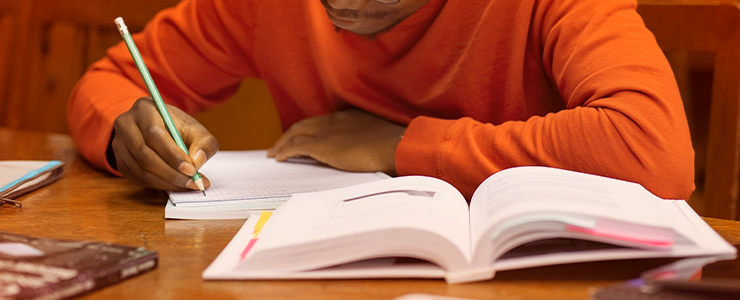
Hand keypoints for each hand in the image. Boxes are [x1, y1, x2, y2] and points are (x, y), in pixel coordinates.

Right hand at [110, 97, 218, 190]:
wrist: (159, 129)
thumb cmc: (178, 128)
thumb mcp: (196, 130)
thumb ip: (204, 143)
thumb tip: (198, 161)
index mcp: (144, 109)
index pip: (154, 135)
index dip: (173, 155)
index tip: (192, 170)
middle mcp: (125, 125)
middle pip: (145, 155)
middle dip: (172, 173)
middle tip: (194, 183)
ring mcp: (119, 144)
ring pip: (140, 170)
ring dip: (167, 182)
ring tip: (189, 185)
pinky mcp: (120, 161)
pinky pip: (138, 178)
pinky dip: (159, 185)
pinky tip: (176, 185)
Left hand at [267, 109, 405, 175]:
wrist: (395, 145)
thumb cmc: (394, 146)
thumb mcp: (378, 138)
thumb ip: (366, 141)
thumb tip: (366, 152)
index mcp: (348, 117)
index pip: (322, 122)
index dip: (309, 129)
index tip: (304, 137)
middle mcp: (334, 120)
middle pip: (304, 124)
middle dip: (290, 134)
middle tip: (280, 144)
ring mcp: (327, 131)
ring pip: (295, 132)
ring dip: (283, 142)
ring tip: (275, 152)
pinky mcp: (322, 145)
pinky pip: (296, 147)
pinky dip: (285, 151)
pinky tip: (279, 158)